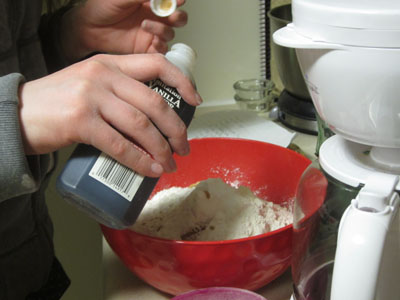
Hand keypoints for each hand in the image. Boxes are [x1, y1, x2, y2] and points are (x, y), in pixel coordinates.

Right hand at [18, 53, 201, 176]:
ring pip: (141, 125)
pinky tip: (150, 170)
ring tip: (169, 164)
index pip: (156, 63)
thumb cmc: (57, 102)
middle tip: (184, 147)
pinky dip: (139, 161)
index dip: (181, 82)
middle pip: (154, 102)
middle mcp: (103, 75)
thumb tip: (152, 122)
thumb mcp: (89, 84)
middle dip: (176, 129)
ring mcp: (91, 97)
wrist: (17, 113)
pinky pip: (120, 145)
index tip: (195, 101)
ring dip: (161, 149)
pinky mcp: (80, 122)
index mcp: (109, 64)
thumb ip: (117, 93)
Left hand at [61, 0, 187, 61]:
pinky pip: (162, 50)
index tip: (177, 0)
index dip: (178, 0)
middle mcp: (155, 17)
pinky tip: (151, 39)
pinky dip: (160, 45)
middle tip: (169, 14)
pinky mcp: (147, 49)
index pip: (173, 0)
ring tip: (146, 24)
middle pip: (179, 18)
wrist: (88, 28)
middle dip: (177, 16)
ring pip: (171, 33)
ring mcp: (152, 34)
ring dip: (163, 29)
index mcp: (151, 1)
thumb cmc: (101, 8)